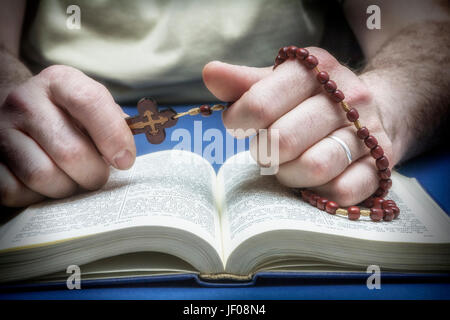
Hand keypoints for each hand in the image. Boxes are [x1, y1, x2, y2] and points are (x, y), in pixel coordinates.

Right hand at [0, 65, 135, 206]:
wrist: (19, 112)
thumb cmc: (68, 116)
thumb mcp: (92, 107)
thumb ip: (114, 125)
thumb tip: (125, 156)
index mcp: (59, 81)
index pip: (89, 101)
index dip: (113, 136)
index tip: (125, 160)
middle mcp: (25, 100)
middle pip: (70, 152)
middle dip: (93, 174)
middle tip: (97, 176)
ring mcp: (0, 128)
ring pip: (42, 176)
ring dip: (66, 188)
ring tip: (72, 179)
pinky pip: (14, 191)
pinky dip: (35, 196)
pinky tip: (45, 184)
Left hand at [203, 47, 396, 205]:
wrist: (375, 108)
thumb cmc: (311, 99)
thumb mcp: (280, 83)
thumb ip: (244, 83)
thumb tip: (210, 73)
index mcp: (316, 70)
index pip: (260, 103)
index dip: (239, 121)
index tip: (239, 125)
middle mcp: (347, 97)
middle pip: (284, 139)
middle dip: (264, 151)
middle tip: (265, 149)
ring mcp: (368, 133)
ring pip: (314, 167)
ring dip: (289, 174)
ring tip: (287, 164)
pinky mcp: (380, 167)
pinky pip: (342, 192)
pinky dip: (319, 192)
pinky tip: (315, 180)